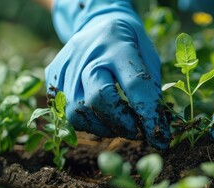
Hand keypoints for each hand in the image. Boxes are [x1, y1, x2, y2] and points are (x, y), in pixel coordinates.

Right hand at [46, 0, 169, 148]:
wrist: (98, 22)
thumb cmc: (131, 45)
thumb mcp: (149, 58)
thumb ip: (151, 91)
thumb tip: (157, 130)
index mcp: (119, 45)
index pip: (135, 85)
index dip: (149, 116)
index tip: (160, 138)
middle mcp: (89, 54)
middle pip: (99, 98)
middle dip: (121, 124)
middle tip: (136, 132)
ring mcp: (67, 64)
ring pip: (78, 112)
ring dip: (103, 127)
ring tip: (119, 125)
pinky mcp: (53, 75)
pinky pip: (64, 111)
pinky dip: (86, 122)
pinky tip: (100, 116)